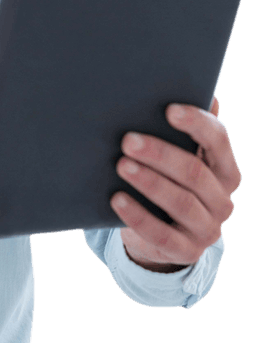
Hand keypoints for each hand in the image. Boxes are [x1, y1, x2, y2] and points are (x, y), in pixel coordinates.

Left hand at [111, 96, 241, 271]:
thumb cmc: (166, 181)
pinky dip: (138, 215)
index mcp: (226, 169)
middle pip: (194, 172)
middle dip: (160, 154)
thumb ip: (186, 129)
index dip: (196, 123)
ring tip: (120, 165)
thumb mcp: (176, 156)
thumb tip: (197, 91)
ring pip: (181, 202)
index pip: (218, 141)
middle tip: (128, 140)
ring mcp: (208, 229)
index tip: (168, 109)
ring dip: (149, 182)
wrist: (157, 234)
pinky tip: (117, 199)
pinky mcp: (187, 252)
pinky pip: (161, 234)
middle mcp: (223, 200)